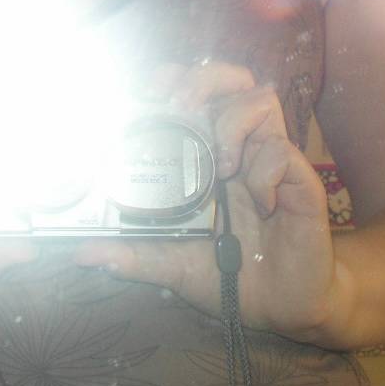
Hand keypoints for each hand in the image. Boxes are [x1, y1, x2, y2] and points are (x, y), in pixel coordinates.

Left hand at [74, 62, 340, 340]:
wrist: (280, 307)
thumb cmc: (227, 275)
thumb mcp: (171, 266)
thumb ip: (132, 256)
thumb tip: (83, 253)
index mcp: (206, 156)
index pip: (193, 93)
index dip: (173, 79)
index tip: (151, 91)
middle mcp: (239, 147)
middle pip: (230, 78)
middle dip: (205, 79)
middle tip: (185, 108)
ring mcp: (270, 160)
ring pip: (260, 99)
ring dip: (233, 124)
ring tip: (223, 167)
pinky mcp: (301, 181)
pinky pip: (282, 151)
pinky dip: (265, 173)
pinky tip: (259, 205)